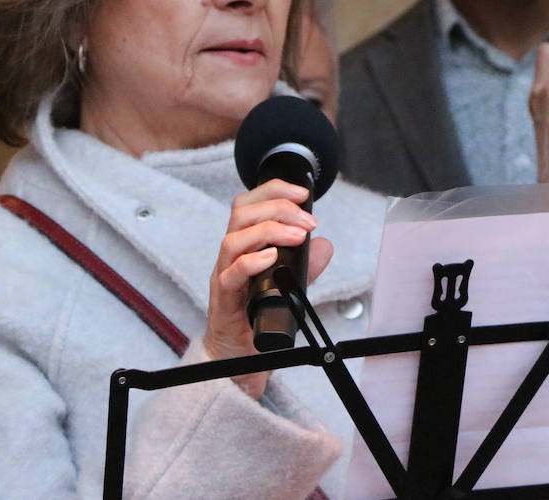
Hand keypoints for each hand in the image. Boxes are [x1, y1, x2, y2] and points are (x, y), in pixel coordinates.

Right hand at [204, 178, 333, 398]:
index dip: (274, 190)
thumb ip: (304, 264)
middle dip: (277, 208)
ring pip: (233, 240)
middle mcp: (229, 257)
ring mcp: (223, 277)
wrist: (237, 358)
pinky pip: (230, 276)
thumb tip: (325, 245)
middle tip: (307, 221)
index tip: (303, 193)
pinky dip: (252, 262)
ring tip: (297, 236)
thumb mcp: (287, 284)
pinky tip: (272, 258)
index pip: (249, 204)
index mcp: (243, 246)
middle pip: (241, 214)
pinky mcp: (223, 301)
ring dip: (269, 231)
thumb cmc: (255, 317)